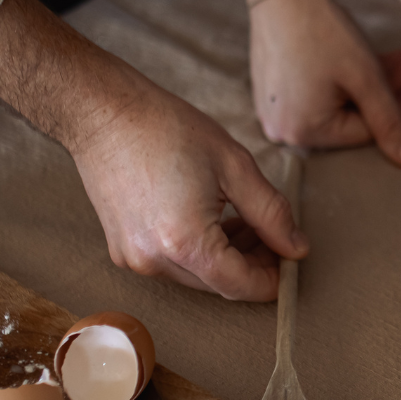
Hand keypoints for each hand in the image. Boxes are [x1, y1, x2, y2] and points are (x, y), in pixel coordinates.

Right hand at [70, 79, 307, 302]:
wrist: (104, 114)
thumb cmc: (168, 130)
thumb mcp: (235, 166)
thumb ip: (272, 214)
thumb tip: (297, 249)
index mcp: (186, 243)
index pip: (241, 285)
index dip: (273, 278)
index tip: (291, 258)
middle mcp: (154, 261)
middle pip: (219, 284)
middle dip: (253, 263)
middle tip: (273, 231)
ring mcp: (133, 259)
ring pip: (197, 276)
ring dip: (227, 256)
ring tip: (244, 219)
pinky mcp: (122, 250)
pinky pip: (172, 264)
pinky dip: (198, 250)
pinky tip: (211, 217)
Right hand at [249, 0, 400, 164]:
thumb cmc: (322, 32)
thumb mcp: (366, 78)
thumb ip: (392, 123)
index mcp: (303, 133)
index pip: (366, 132)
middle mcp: (282, 129)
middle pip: (351, 116)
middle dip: (389, 90)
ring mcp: (274, 110)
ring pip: (338, 101)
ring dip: (371, 81)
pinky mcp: (273, 91)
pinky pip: (317, 93)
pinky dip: (344, 78)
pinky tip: (367, 58)